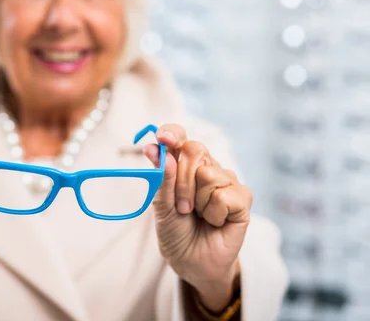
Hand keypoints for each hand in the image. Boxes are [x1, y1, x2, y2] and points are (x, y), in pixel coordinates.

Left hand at [143, 124, 251, 311]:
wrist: (192, 263)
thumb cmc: (176, 232)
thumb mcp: (161, 206)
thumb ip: (160, 178)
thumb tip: (155, 148)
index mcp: (183, 164)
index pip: (179, 136)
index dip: (172, 132)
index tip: (164, 138)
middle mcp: (206, 167)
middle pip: (194, 150)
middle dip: (181, 181)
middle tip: (182, 207)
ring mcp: (226, 180)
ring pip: (208, 173)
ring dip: (196, 201)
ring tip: (198, 215)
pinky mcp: (242, 198)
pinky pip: (224, 195)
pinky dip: (214, 213)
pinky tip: (216, 222)